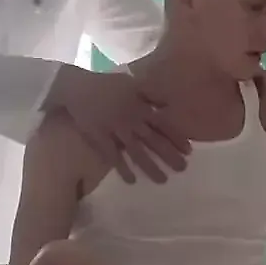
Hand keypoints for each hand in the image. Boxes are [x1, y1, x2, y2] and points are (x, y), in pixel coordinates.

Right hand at [48, 67, 189, 183]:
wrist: (76, 86)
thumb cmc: (105, 84)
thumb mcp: (131, 83)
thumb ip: (148, 94)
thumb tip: (166, 101)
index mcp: (139, 106)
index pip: (163, 123)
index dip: (177, 137)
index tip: (189, 150)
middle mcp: (131, 119)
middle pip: (154, 140)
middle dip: (169, 155)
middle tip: (183, 169)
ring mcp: (116, 129)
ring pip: (137, 151)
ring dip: (150, 167)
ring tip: (162, 180)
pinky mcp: (100, 137)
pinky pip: (113, 156)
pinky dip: (123, 169)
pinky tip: (132, 181)